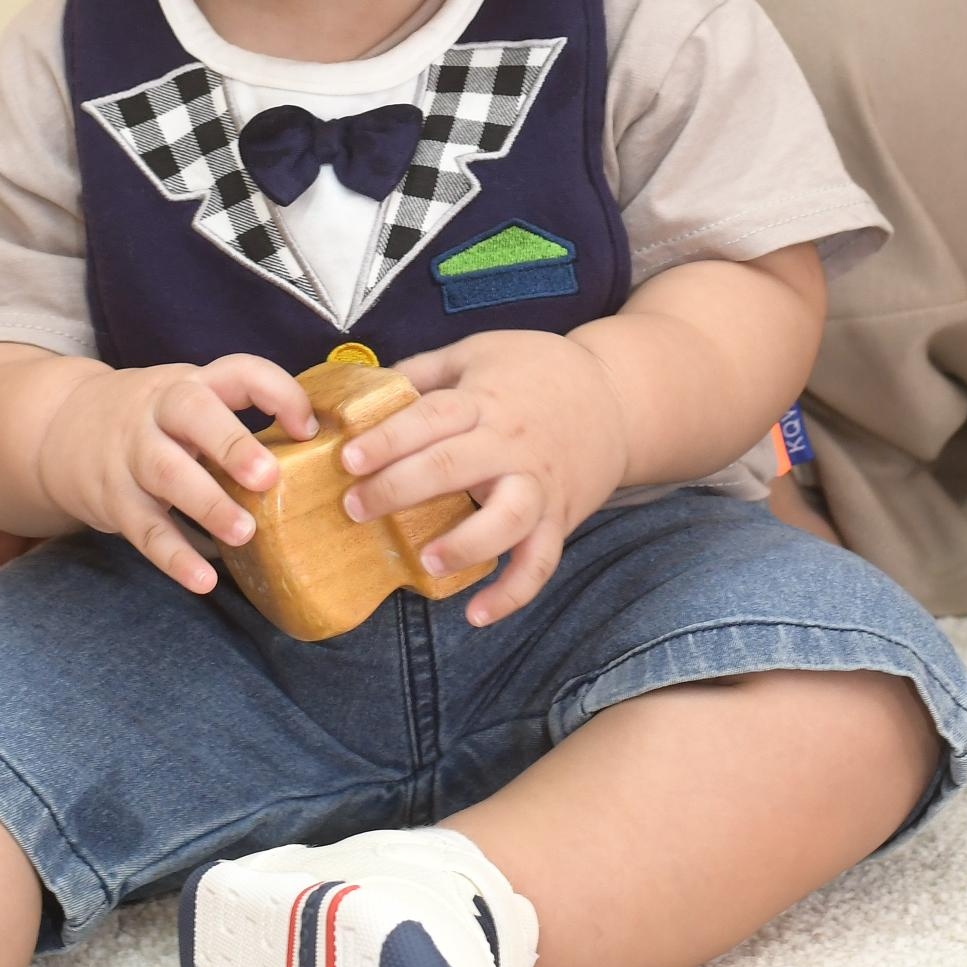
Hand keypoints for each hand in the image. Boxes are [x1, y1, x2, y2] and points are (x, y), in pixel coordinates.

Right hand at [29, 352, 317, 595]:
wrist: (61, 429)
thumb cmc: (153, 421)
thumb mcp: (190, 402)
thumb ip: (239, 422)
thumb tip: (321, 457)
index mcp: (192, 384)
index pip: (238, 371)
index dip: (276, 392)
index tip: (307, 427)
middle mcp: (158, 411)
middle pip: (192, 411)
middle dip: (230, 442)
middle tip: (269, 476)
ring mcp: (130, 453)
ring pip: (165, 471)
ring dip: (206, 502)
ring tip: (244, 533)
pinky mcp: (114, 499)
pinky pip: (144, 529)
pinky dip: (174, 556)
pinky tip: (204, 580)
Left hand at [333, 330, 625, 628]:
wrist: (618, 397)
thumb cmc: (536, 370)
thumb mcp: (479, 351)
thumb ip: (424, 370)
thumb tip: (363, 389)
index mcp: (485, 400)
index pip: (432, 416)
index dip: (388, 437)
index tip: (348, 457)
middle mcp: (511, 444)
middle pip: (454, 465)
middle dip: (400, 489)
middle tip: (356, 507)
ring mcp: (538, 485)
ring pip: (506, 519)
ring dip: (466, 544)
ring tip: (426, 562)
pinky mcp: (559, 519)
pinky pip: (540, 562)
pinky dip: (513, 593)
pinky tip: (477, 615)